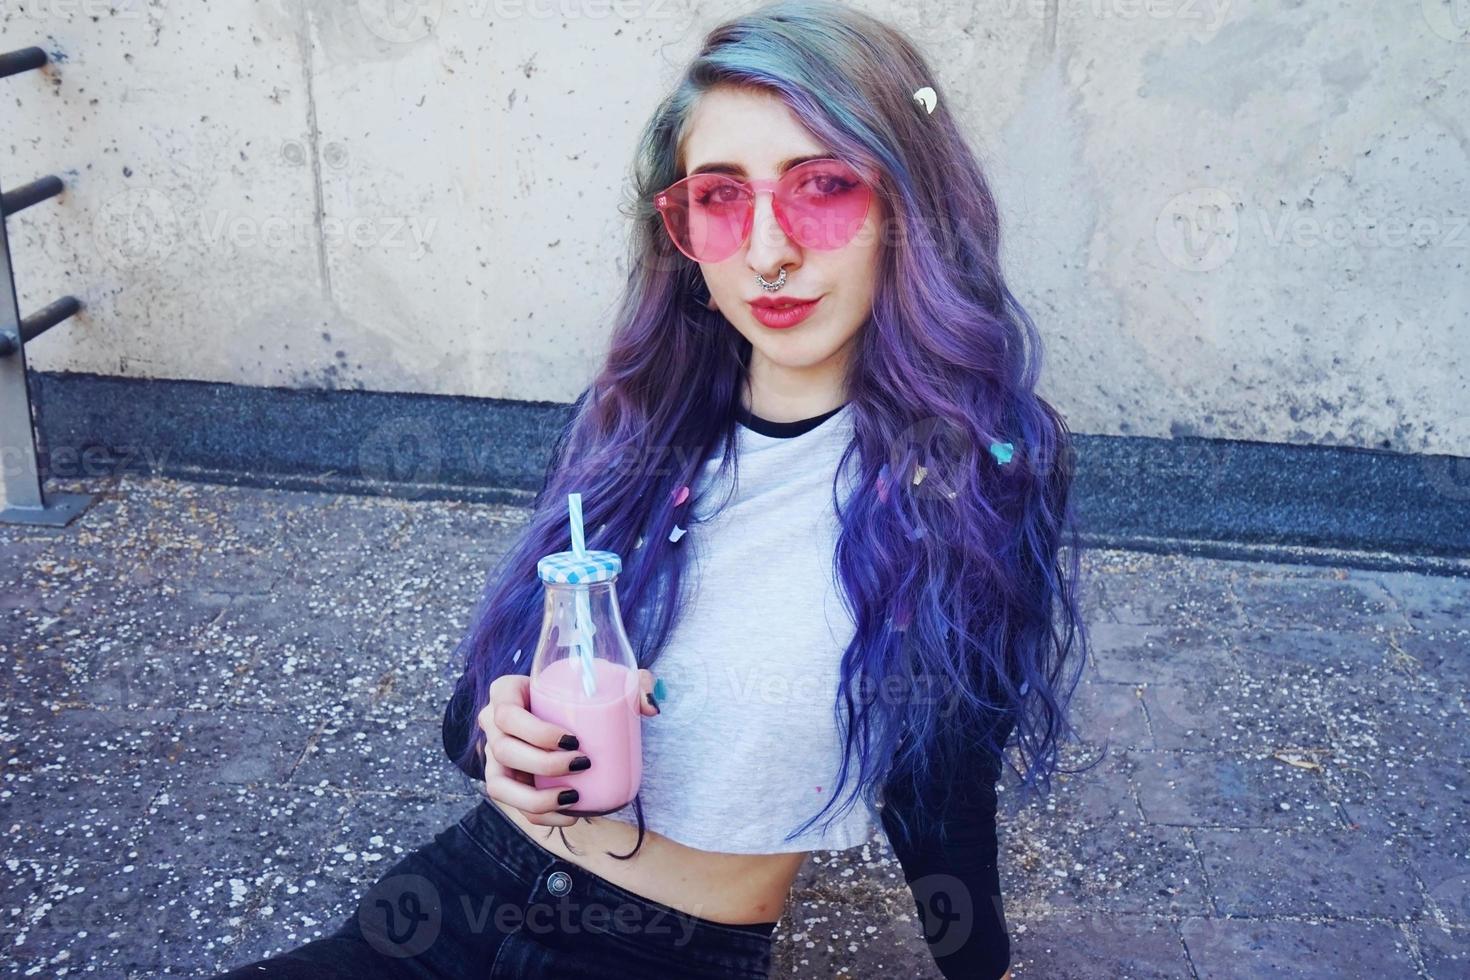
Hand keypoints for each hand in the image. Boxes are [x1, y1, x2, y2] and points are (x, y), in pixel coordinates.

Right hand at [477, 668, 659, 826]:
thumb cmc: (582, 692)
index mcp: (506, 693)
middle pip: (504, 750)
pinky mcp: (507, 783)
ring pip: (499, 786)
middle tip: (583, 764)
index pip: (506, 712)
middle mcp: (493, 726)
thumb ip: (636, 683)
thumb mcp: (607, 679)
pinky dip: (541, 815)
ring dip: (535, 798)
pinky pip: (514, 807)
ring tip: (574, 798)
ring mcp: (495, 757)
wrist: (569, 714)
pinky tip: (571, 815)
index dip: (534, 731)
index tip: (573, 739)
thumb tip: (650, 708)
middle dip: (543, 764)